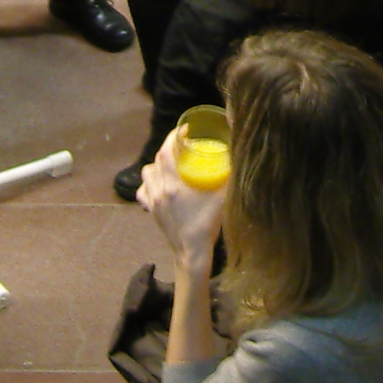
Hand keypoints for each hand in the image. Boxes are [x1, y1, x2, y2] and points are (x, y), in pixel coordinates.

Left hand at [137, 129, 225, 262]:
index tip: (184, 129)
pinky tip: (160, 184)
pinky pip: (143, 190)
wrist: (191, 252)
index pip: (166, 152)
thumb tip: (239, 158)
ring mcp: (153, 201)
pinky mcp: (151, 211)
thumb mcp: (221, 198)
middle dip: (167, 148)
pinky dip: (149, 183)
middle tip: (181, 145)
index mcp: (172, 185)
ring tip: (171, 164)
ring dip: (157, 164)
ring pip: (147, 174)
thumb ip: (229, 177)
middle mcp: (158, 190)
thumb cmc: (207, 224)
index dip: (173, 136)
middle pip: (156, 160)